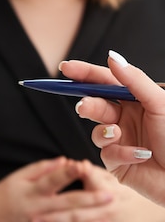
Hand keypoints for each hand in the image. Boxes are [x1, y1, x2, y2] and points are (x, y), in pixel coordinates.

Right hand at [0, 157, 111, 221]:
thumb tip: (64, 161)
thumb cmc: (1, 194)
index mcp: (32, 190)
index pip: (54, 179)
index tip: (85, 167)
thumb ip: (42, 168)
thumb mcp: (18, 177)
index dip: (70, 173)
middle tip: (110, 197)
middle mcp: (36, 208)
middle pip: (67, 204)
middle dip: (90, 201)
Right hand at [60, 52, 164, 206]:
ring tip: (117, 134)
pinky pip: (107, 154)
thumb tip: (113, 58)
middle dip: (87, 105)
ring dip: (104, 132)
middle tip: (83, 107)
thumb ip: (134, 80)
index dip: (85, 74)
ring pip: (97, 131)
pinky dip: (122, 152)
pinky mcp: (118, 163)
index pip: (105, 82)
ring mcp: (120, 140)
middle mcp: (126, 119)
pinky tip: (140, 154)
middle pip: (96, 105)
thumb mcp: (159, 103)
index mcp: (136, 100)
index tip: (66, 68)